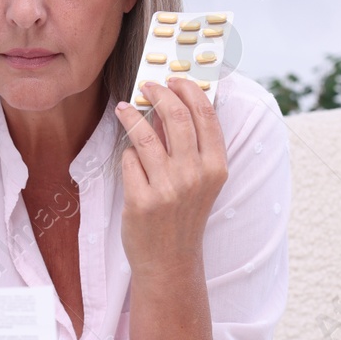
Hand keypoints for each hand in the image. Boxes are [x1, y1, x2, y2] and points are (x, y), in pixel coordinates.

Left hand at [113, 76, 227, 275]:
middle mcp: (195, 176)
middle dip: (158, 93)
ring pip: (145, 135)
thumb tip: (171, 104)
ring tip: (124, 108)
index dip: (189, 89)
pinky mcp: (141, 201)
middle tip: (147, 86)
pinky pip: (129, 160)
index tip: (174, 78)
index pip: (205, 114)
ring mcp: (168, 189)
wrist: (170, 261)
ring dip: (132, 115)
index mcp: (216, 168)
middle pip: (176, 116)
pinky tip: (130, 160)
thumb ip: (192, 147)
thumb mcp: (201, 182)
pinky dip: (127, 155)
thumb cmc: (184, 216)